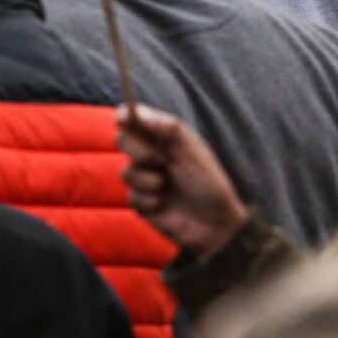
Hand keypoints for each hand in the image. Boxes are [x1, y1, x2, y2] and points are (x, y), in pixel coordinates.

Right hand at [117, 104, 249, 259]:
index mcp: (163, 138)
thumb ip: (167, 127)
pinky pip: (132, 197)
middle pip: (122, 140)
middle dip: (137, 149)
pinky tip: (164, 204)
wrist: (215, 223)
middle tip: (158, 159)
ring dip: (147, 179)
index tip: (124, 119)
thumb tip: (138, 114)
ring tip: (167, 186)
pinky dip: (149, 200)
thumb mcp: (193, 149)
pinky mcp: (142, 203)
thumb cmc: (209, 182)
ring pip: (126, 172)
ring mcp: (144, 179)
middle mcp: (150, 156)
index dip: (125, 115)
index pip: (134, 119)